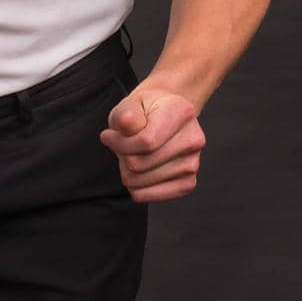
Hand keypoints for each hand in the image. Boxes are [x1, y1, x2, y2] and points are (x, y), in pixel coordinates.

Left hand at [99, 81, 206, 202]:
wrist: (165, 116)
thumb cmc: (144, 111)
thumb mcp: (130, 103)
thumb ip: (126, 114)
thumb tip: (128, 125)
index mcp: (182, 113)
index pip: (146, 141)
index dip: (120, 143)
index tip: (108, 136)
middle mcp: (193, 140)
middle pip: (141, 164)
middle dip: (121, 155)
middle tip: (122, 144)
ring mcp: (192, 164)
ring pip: (141, 182)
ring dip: (127, 170)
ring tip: (133, 154)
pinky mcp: (188, 183)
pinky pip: (148, 196)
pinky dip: (135, 186)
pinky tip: (139, 170)